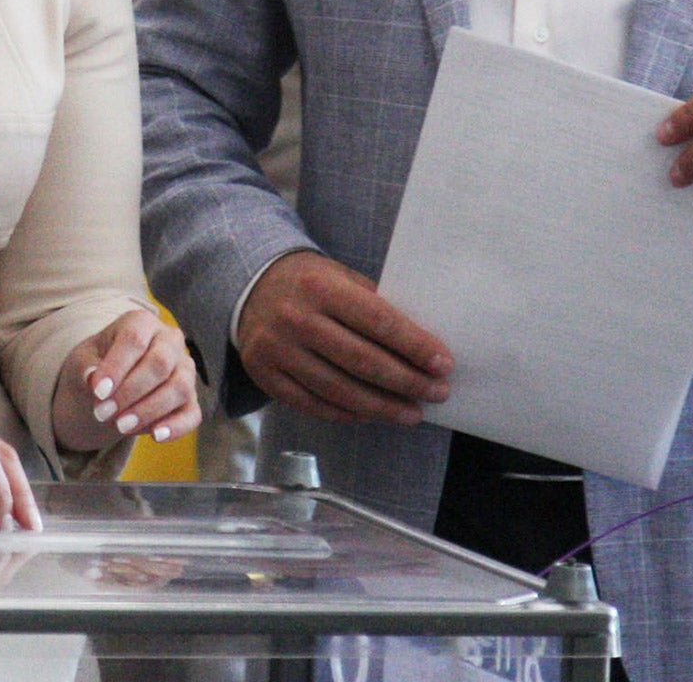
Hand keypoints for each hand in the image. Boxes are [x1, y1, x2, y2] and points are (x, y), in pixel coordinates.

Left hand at [54, 309, 199, 452]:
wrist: (109, 383)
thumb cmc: (96, 363)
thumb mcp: (82, 360)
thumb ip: (85, 367)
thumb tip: (91, 378)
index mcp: (142, 322)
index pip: (135, 339)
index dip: (117, 366)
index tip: (98, 392)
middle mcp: (170, 341)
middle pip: (160, 363)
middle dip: (130, 392)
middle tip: (102, 413)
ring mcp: (184, 369)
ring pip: (179, 387)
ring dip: (149, 410)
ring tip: (120, 427)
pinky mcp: (191, 399)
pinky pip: (192, 413)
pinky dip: (177, 427)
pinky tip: (156, 436)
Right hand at [236, 250, 451, 425]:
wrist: (250, 287)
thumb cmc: (310, 282)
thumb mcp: (340, 277)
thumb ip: (375, 305)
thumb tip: (421, 344)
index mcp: (320, 286)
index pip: (377, 320)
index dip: (413, 345)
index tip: (442, 364)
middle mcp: (296, 318)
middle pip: (361, 360)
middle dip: (406, 381)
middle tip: (436, 393)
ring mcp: (277, 350)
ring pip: (339, 390)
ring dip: (382, 407)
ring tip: (412, 413)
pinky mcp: (265, 375)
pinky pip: (313, 404)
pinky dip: (348, 413)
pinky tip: (372, 414)